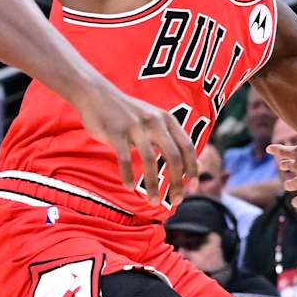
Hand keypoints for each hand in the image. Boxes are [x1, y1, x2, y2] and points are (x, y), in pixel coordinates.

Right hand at [74, 84, 197, 203]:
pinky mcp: (116, 132)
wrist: (98, 94)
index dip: (193, 169)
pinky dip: (128, 175)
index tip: (193, 188)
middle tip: (177, 200)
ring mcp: (135, 127)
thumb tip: (198, 165)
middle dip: (177, 182)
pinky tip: (130, 187)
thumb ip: (172, 140)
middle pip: (173, 157)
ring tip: (153, 201)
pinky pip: (124, 158)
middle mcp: (154, 122)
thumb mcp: (155, 121)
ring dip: (153, 185)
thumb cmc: (129, 114)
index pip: (188, 147)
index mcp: (167, 120)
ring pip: (150, 161)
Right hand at [272, 138, 296, 216]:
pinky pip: (283, 151)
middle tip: (288, 184)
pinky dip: (276, 150)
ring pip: (287, 167)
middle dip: (290, 185)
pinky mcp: (296, 153)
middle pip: (292, 184)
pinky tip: (269, 149)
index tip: (295, 203)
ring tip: (283, 166)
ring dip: (285, 166)